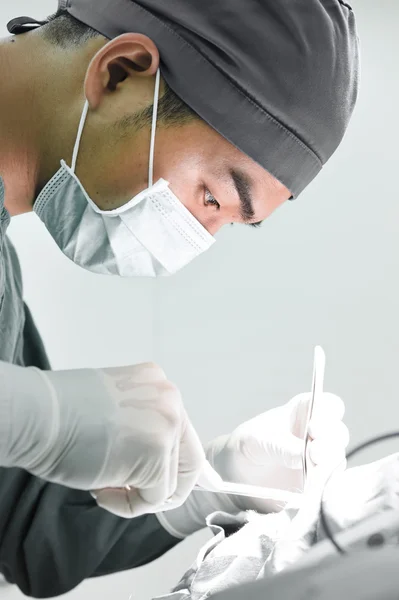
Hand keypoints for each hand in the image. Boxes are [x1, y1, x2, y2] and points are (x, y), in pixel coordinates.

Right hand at [4, 362, 204, 517]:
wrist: (38, 415)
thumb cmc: (61, 414)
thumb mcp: (115, 408)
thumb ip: (140, 424)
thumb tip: (151, 458)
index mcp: (158, 383)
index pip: (179, 432)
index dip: (163, 462)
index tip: (139, 475)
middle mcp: (170, 399)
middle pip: (190, 460)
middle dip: (164, 486)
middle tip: (134, 493)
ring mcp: (167, 425)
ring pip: (170, 483)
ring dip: (137, 494)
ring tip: (102, 484)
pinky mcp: (157, 455)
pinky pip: (154, 498)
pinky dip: (128, 505)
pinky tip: (100, 490)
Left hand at [157, 393, 348, 537]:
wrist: (237, 477)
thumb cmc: (249, 445)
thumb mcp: (260, 440)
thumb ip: (283, 446)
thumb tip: (306, 455)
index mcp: (305, 412)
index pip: (329, 406)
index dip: (329, 414)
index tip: (314, 428)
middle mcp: (318, 435)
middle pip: (338, 434)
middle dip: (329, 443)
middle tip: (314, 453)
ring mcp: (321, 460)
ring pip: (337, 460)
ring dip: (327, 466)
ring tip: (310, 472)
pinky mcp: (318, 484)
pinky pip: (330, 485)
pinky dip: (322, 486)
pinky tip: (310, 489)